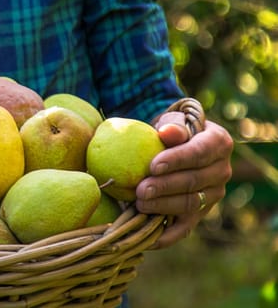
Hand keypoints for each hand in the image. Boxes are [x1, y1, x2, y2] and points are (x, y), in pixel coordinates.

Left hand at [135, 110, 232, 248]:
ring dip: (163, 207)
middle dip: (165, 187)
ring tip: (139, 204)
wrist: (176, 146)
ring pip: (190, 205)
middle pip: (193, 182)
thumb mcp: (172, 122)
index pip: (198, 153)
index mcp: (218, 143)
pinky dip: (165, 236)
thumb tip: (167, 133)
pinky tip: (146, 239)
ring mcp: (213, 195)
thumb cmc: (172, 131)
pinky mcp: (200, 213)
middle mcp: (221, 171)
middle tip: (140, 190)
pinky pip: (184, 228)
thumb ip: (172, 127)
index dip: (176, 160)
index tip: (153, 166)